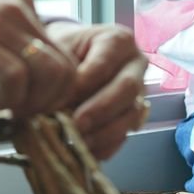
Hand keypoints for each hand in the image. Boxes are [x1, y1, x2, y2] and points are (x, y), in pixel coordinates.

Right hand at [0, 0, 76, 115]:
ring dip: (34, 104)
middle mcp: (20, 7)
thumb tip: (25, 75)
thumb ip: (6, 38)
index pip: (64, 54)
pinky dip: (8, 100)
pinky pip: (16, 79)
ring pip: (51, 74)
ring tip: (9, 112)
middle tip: (25, 117)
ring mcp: (3, 22)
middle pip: (67, 67)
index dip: (55, 90)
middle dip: (52, 102)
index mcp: (22, 2)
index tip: (33, 106)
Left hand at [45, 21, 148, 160]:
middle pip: (127, 89)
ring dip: (105, 132)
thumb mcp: (59, 48)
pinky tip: (87, 152)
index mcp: (118, 40)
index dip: (86, 81)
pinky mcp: (133, 118)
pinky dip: (106, 146)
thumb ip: (60, 69)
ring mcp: (138, 93)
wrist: (68, 59)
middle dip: (101, 109)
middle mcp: (136, 65)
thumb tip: (54, 102)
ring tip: (79, 142)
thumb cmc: (63, 49)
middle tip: (77, 124)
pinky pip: (126, 135)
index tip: (64, 97)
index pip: (106, 61)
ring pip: (131, 115)